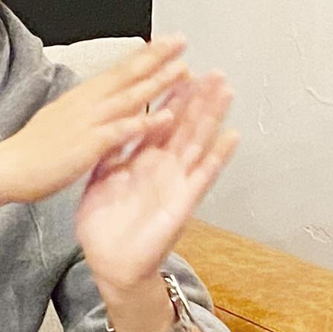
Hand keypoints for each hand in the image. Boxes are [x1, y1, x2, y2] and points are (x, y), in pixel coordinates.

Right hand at [0, 36, 191, 205]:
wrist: (7, 168)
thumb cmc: (31, 150)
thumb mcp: (60, 121)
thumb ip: (86, 113)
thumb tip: (104, 105)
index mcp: (80, 98)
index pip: (116, 70)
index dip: (141, 55)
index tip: (163, 43)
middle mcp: (86, 104)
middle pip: (126, 75)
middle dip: (156, 57)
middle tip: (180, 41)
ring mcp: (88, 122)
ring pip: (129, 97)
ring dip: (157, 82)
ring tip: (183, 70)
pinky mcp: (88, 145)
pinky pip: (121, 131)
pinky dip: (144, 123)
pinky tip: (165, 117)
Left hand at [75, 70, 239, 293]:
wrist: (110, 264)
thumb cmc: (105, 225)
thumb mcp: (100, 179)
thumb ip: (108, 153)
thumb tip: (107, 126)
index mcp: (140, 159)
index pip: (158, 119)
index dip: (168, 95)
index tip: (177, 67)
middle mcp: (163, 166)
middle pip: (184, 124)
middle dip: (197, 97)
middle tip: (212, 69)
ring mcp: (176, 182)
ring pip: (198, 142)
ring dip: (212, 116)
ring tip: (226, 89)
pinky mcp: (183, 202)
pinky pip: (203, 176)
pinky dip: (218, 156)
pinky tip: (232, 135)